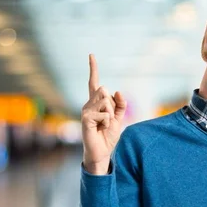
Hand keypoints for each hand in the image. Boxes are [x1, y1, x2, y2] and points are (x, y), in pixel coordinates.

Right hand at [81, 54, 126, 174]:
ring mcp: (86, 111)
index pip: (94, 82)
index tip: (91, 55)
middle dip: (112, 105)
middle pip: (105, 91)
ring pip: (106, 102)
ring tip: (103, 125)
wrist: (102, 152)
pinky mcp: (86, 119)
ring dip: (110, 115)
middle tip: (107, 119)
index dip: (93, 68)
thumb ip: (120, 105)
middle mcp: (88, 104)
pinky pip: (105, 114)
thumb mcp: (118, 118)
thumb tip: (117, 91)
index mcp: (96, 102)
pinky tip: (100, 129)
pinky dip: (108, 122)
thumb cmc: (108, 135)